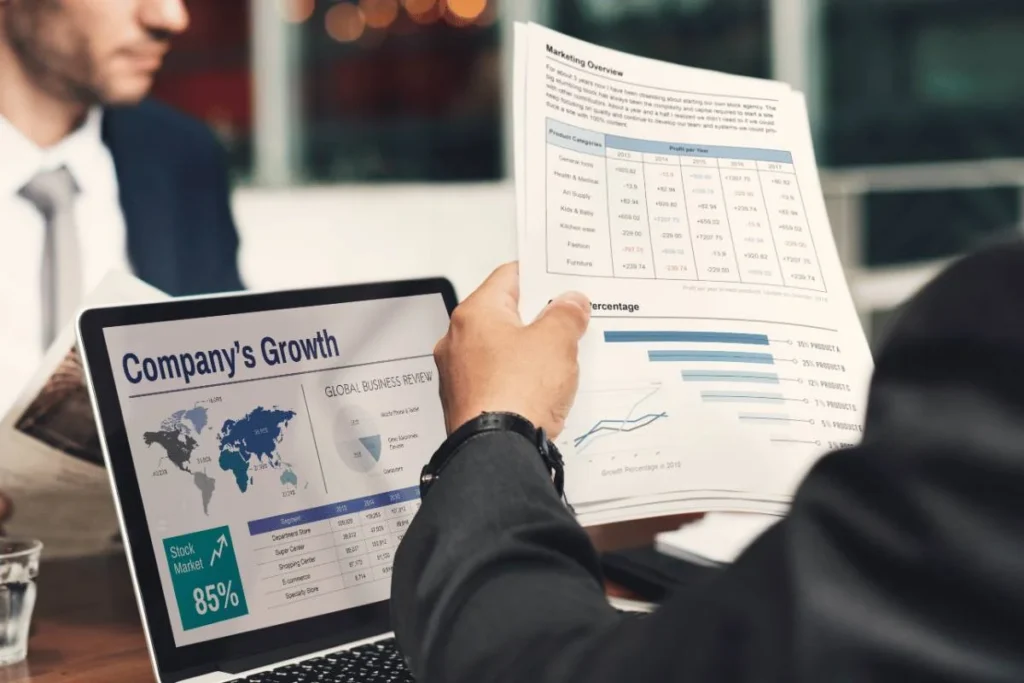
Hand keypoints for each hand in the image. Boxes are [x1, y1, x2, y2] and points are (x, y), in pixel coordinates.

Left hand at [434, 262, 590, 437]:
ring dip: (528, 352)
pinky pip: (496, 380)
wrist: (498, 451)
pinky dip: (517, 380)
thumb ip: (566, 314)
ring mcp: (458, 374)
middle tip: (568, 320)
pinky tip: (540, 390)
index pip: (509, 277)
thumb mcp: (557, 341)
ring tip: (559, 359)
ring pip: (499, 350)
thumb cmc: (516, 394)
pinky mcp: (466, 403)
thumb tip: (571, 302)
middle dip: (538, 318)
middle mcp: (458, 341)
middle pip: (504, 315)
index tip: (560, 279)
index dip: (539, 275)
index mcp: (475, 314)